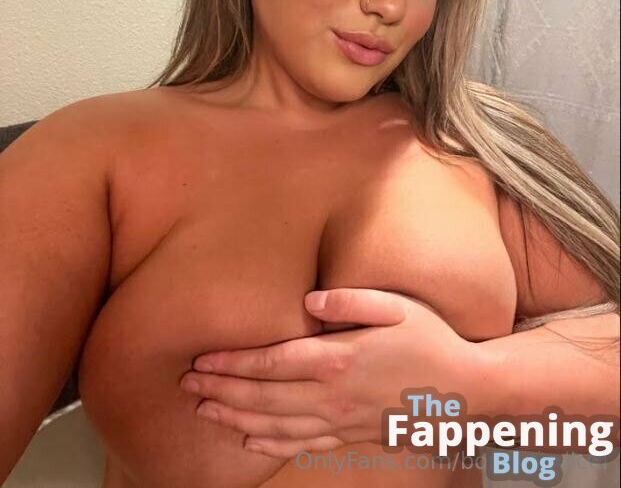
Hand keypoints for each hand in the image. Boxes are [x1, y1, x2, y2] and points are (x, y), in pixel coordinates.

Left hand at [179, 288, 490, 457]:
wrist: (464, 390)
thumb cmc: (430, 340)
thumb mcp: (395, 307)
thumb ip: (348, 302)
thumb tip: (308, 302)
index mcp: (336, 359)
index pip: (270, 363)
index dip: (232, 363)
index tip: (202, 360)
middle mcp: (330, 395)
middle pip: (263, 396)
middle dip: (221, 390)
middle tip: (186, 385)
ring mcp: (339, 420)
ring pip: (274, 425)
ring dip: (234, 417)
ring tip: (204, 411)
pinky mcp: (349, 434)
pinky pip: (301, 444)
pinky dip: (269, 444)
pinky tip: (249, 440)